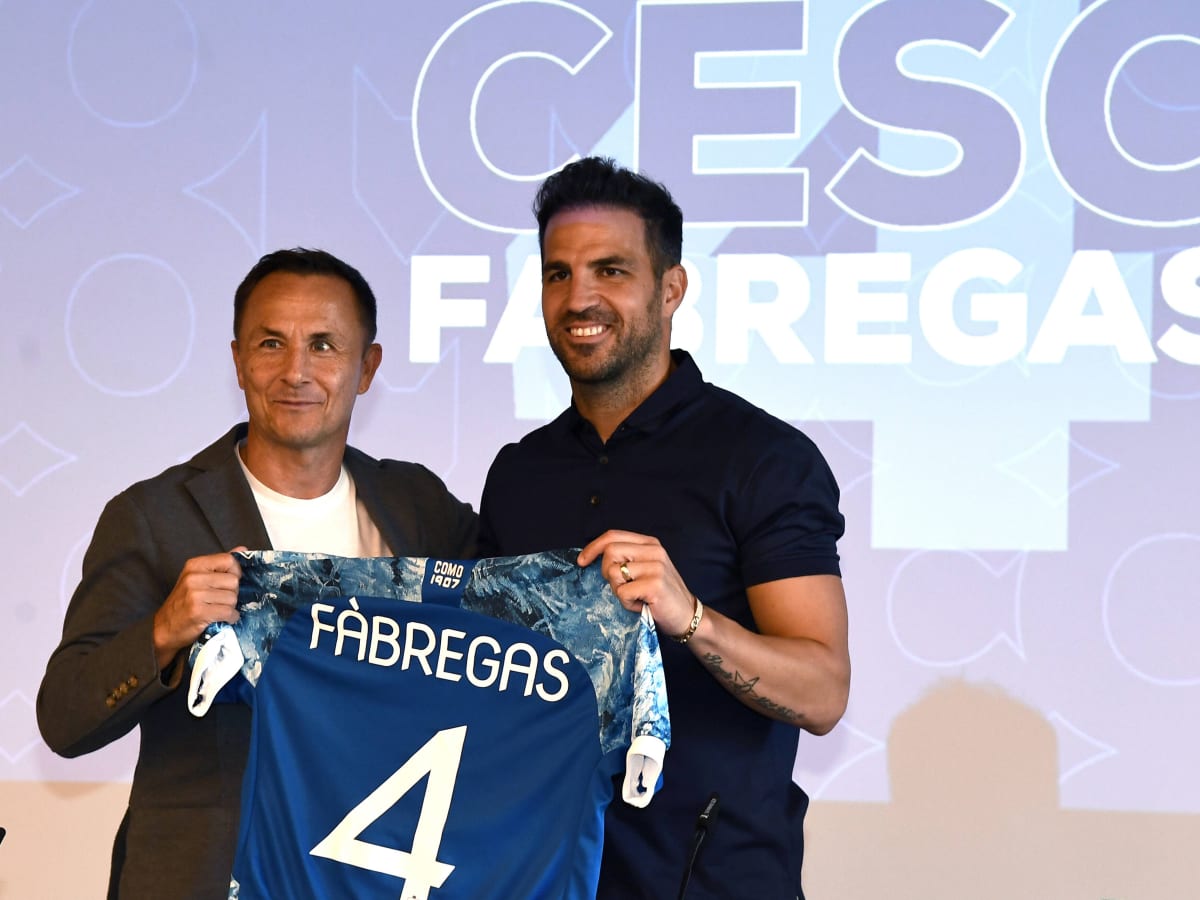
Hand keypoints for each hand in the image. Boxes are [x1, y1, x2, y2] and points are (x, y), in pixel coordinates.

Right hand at [152, 549, 244, 667]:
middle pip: (233, 581)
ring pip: (233, 598)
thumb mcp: (198, 578)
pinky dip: (230, 618)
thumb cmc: (184, 603)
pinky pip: (229, 612)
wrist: (164, 628)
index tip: (227, 583)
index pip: (229, 560)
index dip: (235, 572)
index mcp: (195, 565)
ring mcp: (195, 594)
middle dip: (232, 593)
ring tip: (217, 610)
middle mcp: (194, 577)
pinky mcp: (199, 612)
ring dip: (230, 607)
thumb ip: (220, 564)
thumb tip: (243, 549)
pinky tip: (221, 619)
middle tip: (219, 600)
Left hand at [578, 530, 696, 637]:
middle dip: (607, 572)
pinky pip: (623, 592)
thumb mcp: (645, 569)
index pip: (613, 536)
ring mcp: (656, 567)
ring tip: (636, 597)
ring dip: (619, 591)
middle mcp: (654, 551)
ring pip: (614, 573)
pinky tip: (642, 605)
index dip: (593, 547)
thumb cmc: (660, 596)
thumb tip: (593, 557)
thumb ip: (626, 559)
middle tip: (621, 587)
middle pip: (610, 552)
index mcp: (650, 544)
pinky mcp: (655, 585)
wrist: (687, 616)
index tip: (581, 561)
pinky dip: (627, 603)